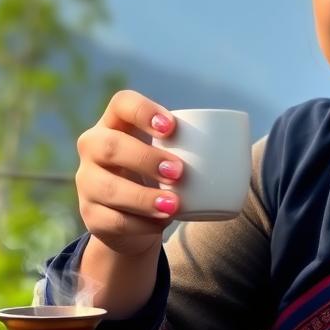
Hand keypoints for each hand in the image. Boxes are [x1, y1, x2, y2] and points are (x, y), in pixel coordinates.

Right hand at [75, 90, 182, 256]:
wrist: (133, 221)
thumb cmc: (160, 177)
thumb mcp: (170, 155)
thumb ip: (195, 144)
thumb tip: (243, 141)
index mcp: (115, 124)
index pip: (122, 104)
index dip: (143, 111)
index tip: (173, 128)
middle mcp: (93, 148)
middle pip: (108, 145)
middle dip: (144, 158)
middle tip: (180, 172)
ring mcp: (87, 183)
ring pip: (107, 187)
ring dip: (143, 197)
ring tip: (175, 204)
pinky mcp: (91, 216)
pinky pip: (112, 220)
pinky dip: (140, 224)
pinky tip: (160, 224)